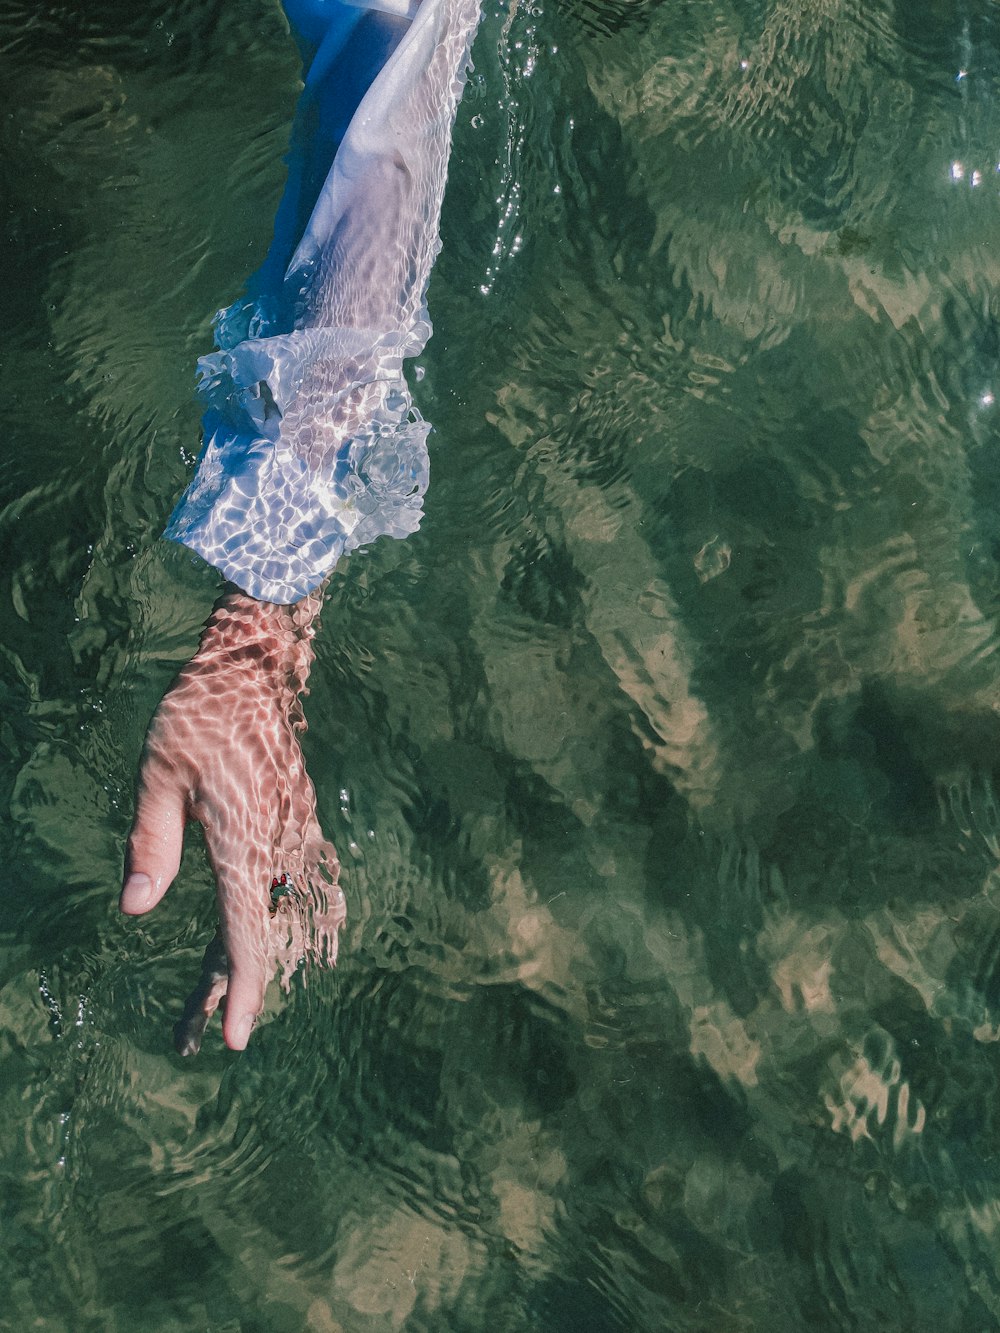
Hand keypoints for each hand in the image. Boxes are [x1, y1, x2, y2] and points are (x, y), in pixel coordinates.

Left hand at [121, 588, 342, 1053]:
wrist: (255, 667)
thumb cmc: (198, 714)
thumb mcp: (158, 773)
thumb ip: (151, 841)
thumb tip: (137, 907)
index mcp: (243, 838)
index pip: (245, 929)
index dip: (243, 988)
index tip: (235, 1037)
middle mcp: (278, 841)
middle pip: (266, 929)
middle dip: (243, 984)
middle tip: (214, 1030)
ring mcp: (295, 828)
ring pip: (283, 908)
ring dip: (259, 950)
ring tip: (227, 988)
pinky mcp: (297, 815)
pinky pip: (292, 879)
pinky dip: (274, 913)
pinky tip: (261, 927)